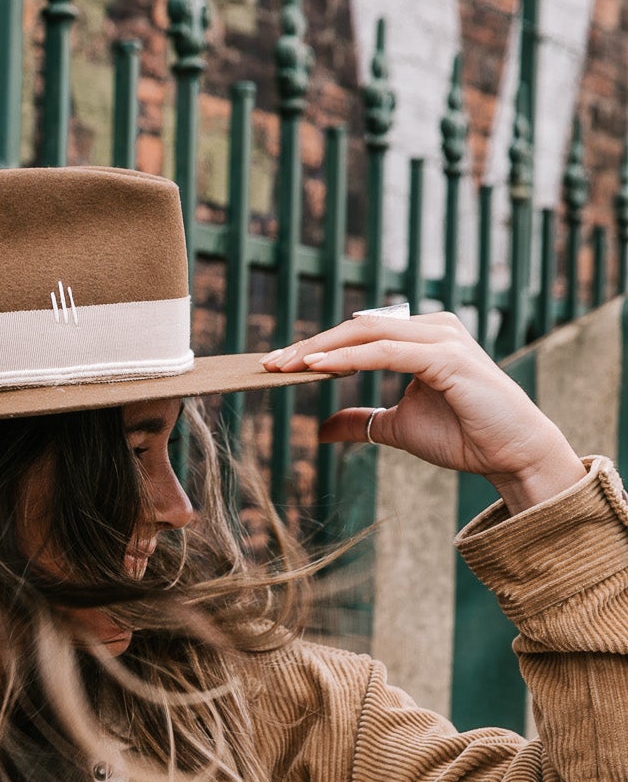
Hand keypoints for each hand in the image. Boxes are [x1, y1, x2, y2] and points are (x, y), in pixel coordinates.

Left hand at [262, 311, 585, 514]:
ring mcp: (442, 338)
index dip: (316, 347)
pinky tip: (320, 368)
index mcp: (421, 337)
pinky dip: (350, 358)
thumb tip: (321, 428)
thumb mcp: (398, 428)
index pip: (359, 334)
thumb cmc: (464, 436)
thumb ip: (362, 421)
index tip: (277, 365)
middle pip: (357, 326)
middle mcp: (432, 328)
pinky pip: (387, 352)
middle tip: (269, 363)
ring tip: (285, 366)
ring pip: (368, 333)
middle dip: (310, 345)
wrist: (512, 454)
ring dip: (322, 348)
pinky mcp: (447, 357)